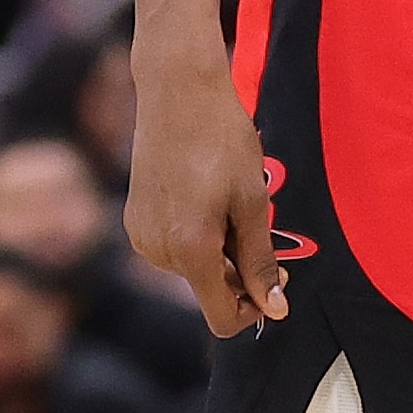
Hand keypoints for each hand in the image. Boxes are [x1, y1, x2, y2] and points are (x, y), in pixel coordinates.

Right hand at [123, 37, 284, 337]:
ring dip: (219, 248)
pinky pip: (174, 246)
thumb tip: (275, 310)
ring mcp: (142, 237)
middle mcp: (158, 253)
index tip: (278, 278)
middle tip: (263, 224)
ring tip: (230, 198)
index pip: (222, 318)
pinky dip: (197, 235)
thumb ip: (259, 260)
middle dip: (240, 270)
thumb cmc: (224, 142)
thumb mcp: (253, 201)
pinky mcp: (135, 221)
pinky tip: (206, 195)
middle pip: (209, 290)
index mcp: (191, 251)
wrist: (178, 94)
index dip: (255, 309)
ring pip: (193, 267)